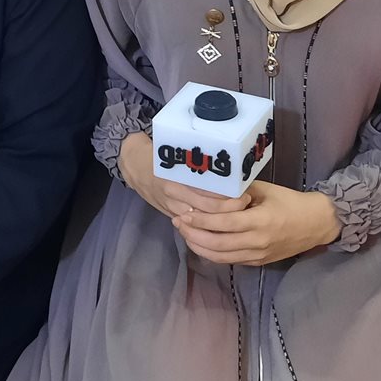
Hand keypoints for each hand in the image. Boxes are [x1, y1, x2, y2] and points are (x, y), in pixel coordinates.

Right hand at [119, 132, 251, 219]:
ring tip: (237, 214)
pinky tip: (220, 224)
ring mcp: (172, 208)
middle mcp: (174, 196)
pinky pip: (192, 225)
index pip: (208, 194)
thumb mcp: (177, 155)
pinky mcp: (171, 216)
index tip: (244, 193)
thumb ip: (198, 164)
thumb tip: (228, 166)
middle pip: (208, 210)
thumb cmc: (159, 156)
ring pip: (201, 221)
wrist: (134, 167)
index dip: (229, 197)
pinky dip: (207, 226)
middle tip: (245, 203)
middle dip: (229, 209)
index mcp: (178, 179)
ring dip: (220, 220)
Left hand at [174, 180, 339, 265]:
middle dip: (193, 234)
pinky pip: (230, 260)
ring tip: (185, 234)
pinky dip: (212, 254)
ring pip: (220, 257)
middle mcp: (257, 242)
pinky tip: (201, 244)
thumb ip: (238, 192)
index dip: (200, 221)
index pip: (223, 224)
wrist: (316, 224)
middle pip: (217, 244)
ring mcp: (258, 255)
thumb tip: (210, 190)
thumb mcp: (264, 190)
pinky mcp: (258, 263)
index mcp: (260, 221)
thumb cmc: (290, 202)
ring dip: (199, 246)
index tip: (184, 213)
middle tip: (178, 223)